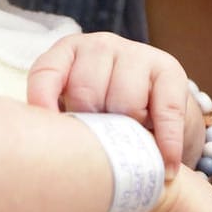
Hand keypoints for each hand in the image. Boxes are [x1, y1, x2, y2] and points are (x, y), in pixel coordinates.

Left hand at [26, 33, 195, 173]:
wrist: (155, 110)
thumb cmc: (104, 115)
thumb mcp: (76, 111)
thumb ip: (59, 119)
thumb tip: (46, 149)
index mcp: (68, 52)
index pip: (46, 72)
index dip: (42, 103)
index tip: (45, 137)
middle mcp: (100, 46)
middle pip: (86, 92)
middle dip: (92, 126)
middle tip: (100, 147)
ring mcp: (136, 53)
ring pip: (126, 102)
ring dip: (129, 133)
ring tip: (130, 147)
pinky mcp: (169, 70)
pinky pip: (166, 110)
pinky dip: (167, 142)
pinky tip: (167, 166)